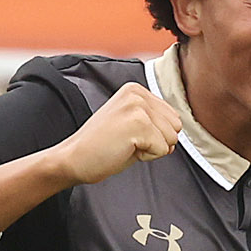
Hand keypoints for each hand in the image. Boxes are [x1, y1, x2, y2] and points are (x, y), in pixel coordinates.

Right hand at [49, 82, 180, 188]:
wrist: (72, 160)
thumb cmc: (100, 148)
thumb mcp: (131, 125)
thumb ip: (154, 120)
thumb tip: (178, 130)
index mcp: (136, 90)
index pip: (172, 117)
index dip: (154, 135)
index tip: (126, 136)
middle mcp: (138, 93)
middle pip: (175, 126)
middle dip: (156, 142)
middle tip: (126, 142)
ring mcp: (138, 107)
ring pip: (171, 138)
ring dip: (150, 149)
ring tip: (124, 145)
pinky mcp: (138, 123)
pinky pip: (162, 149)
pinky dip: (146, 157)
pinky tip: (123, 150)